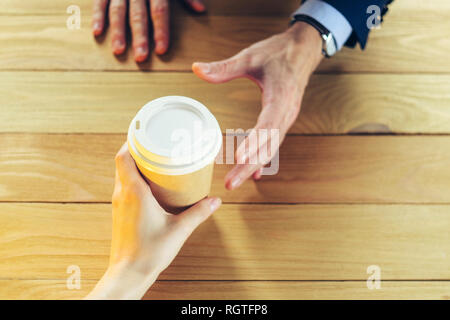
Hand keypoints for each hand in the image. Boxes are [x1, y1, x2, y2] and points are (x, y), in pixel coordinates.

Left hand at [85, 143, 220, 298]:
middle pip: (123, 161)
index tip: (145, 132)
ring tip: (157, 161)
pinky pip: (125, 186)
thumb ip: (199, 212)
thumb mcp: (179, 229)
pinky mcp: (121, 213)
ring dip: (136, 164)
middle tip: (157, 144)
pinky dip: (135, 178)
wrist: (128, 273)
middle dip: (138, 149)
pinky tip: (151, 185)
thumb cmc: (149, 252)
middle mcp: (122, 194)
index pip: (124, 156)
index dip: (131, 140)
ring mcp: (119, 204)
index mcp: (133, 192)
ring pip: (123, 174)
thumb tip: (215, 200)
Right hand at [92, 0, 205, 61]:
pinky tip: (98, 32)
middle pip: (138, 15)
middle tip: (141, 58)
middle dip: (140, 37)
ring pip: (118, 10)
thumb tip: (200, 10)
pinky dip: (98, 16)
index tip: (162, 50)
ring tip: (119, 51)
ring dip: (118, 32)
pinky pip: (99, 1)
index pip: (160, 12)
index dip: (161, 31)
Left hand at [192, 22, 322, 189]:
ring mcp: (287, 118)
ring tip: (235, 181)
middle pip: (269, 145)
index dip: (254, 143)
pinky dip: (262, 158)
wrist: (304, 49)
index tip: (239, 158)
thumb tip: (195, 69)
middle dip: (249, 165)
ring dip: (253, 166)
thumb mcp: (250, 56)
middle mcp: (286, 112)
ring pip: (271, 148)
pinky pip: (273, 143)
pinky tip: (253, 173)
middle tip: (231, 183)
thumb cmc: (278, 52)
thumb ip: (224, 67)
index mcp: (280, 97)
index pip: (267, 125)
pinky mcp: (283, 120)